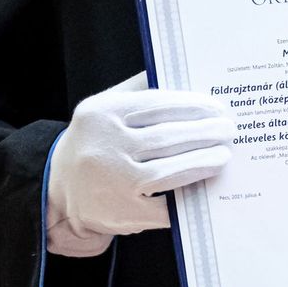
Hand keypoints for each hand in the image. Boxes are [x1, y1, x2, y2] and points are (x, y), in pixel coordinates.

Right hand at [46, 72, 232, 257]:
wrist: (59, 191)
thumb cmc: (93, 143)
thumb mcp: (103, 108)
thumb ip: (136, 89)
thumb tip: (180, 74)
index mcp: (102, 114)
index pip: (158, 105)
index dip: (193, 105)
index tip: (216, 107)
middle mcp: (106, 147)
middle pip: (167, 137)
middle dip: (205, 133)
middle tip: (229, 130)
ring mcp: (114, 182)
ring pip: (169, 170)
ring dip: (202, 161)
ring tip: (223, 155)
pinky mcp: (123, 213)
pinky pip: (165, 204)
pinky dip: (188, 194)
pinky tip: (205, 185)